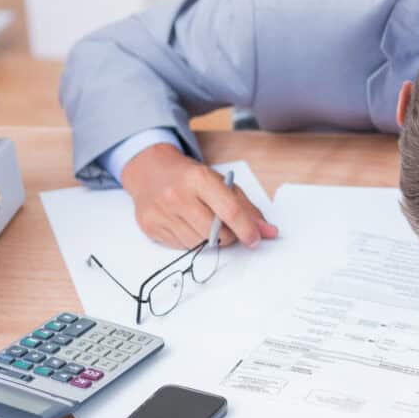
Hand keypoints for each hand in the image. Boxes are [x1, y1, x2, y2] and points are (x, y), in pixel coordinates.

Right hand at [121, 143, 277, 248]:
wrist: (150, 170)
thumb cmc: (191, 177)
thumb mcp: (221, 183)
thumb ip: (247, 208)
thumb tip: (268, 232)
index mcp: (200, 178)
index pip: (230, 211)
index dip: (247, 229)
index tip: (255, 240)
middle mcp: (177, 194)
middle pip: (215, 232)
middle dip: (227, 236)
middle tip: (225, 228)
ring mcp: (161, 211)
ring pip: (198, 243)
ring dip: (208, 240)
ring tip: (202, 222)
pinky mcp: (149, 225)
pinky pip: (181, 247)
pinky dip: (190, 240)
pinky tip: (186, 224)